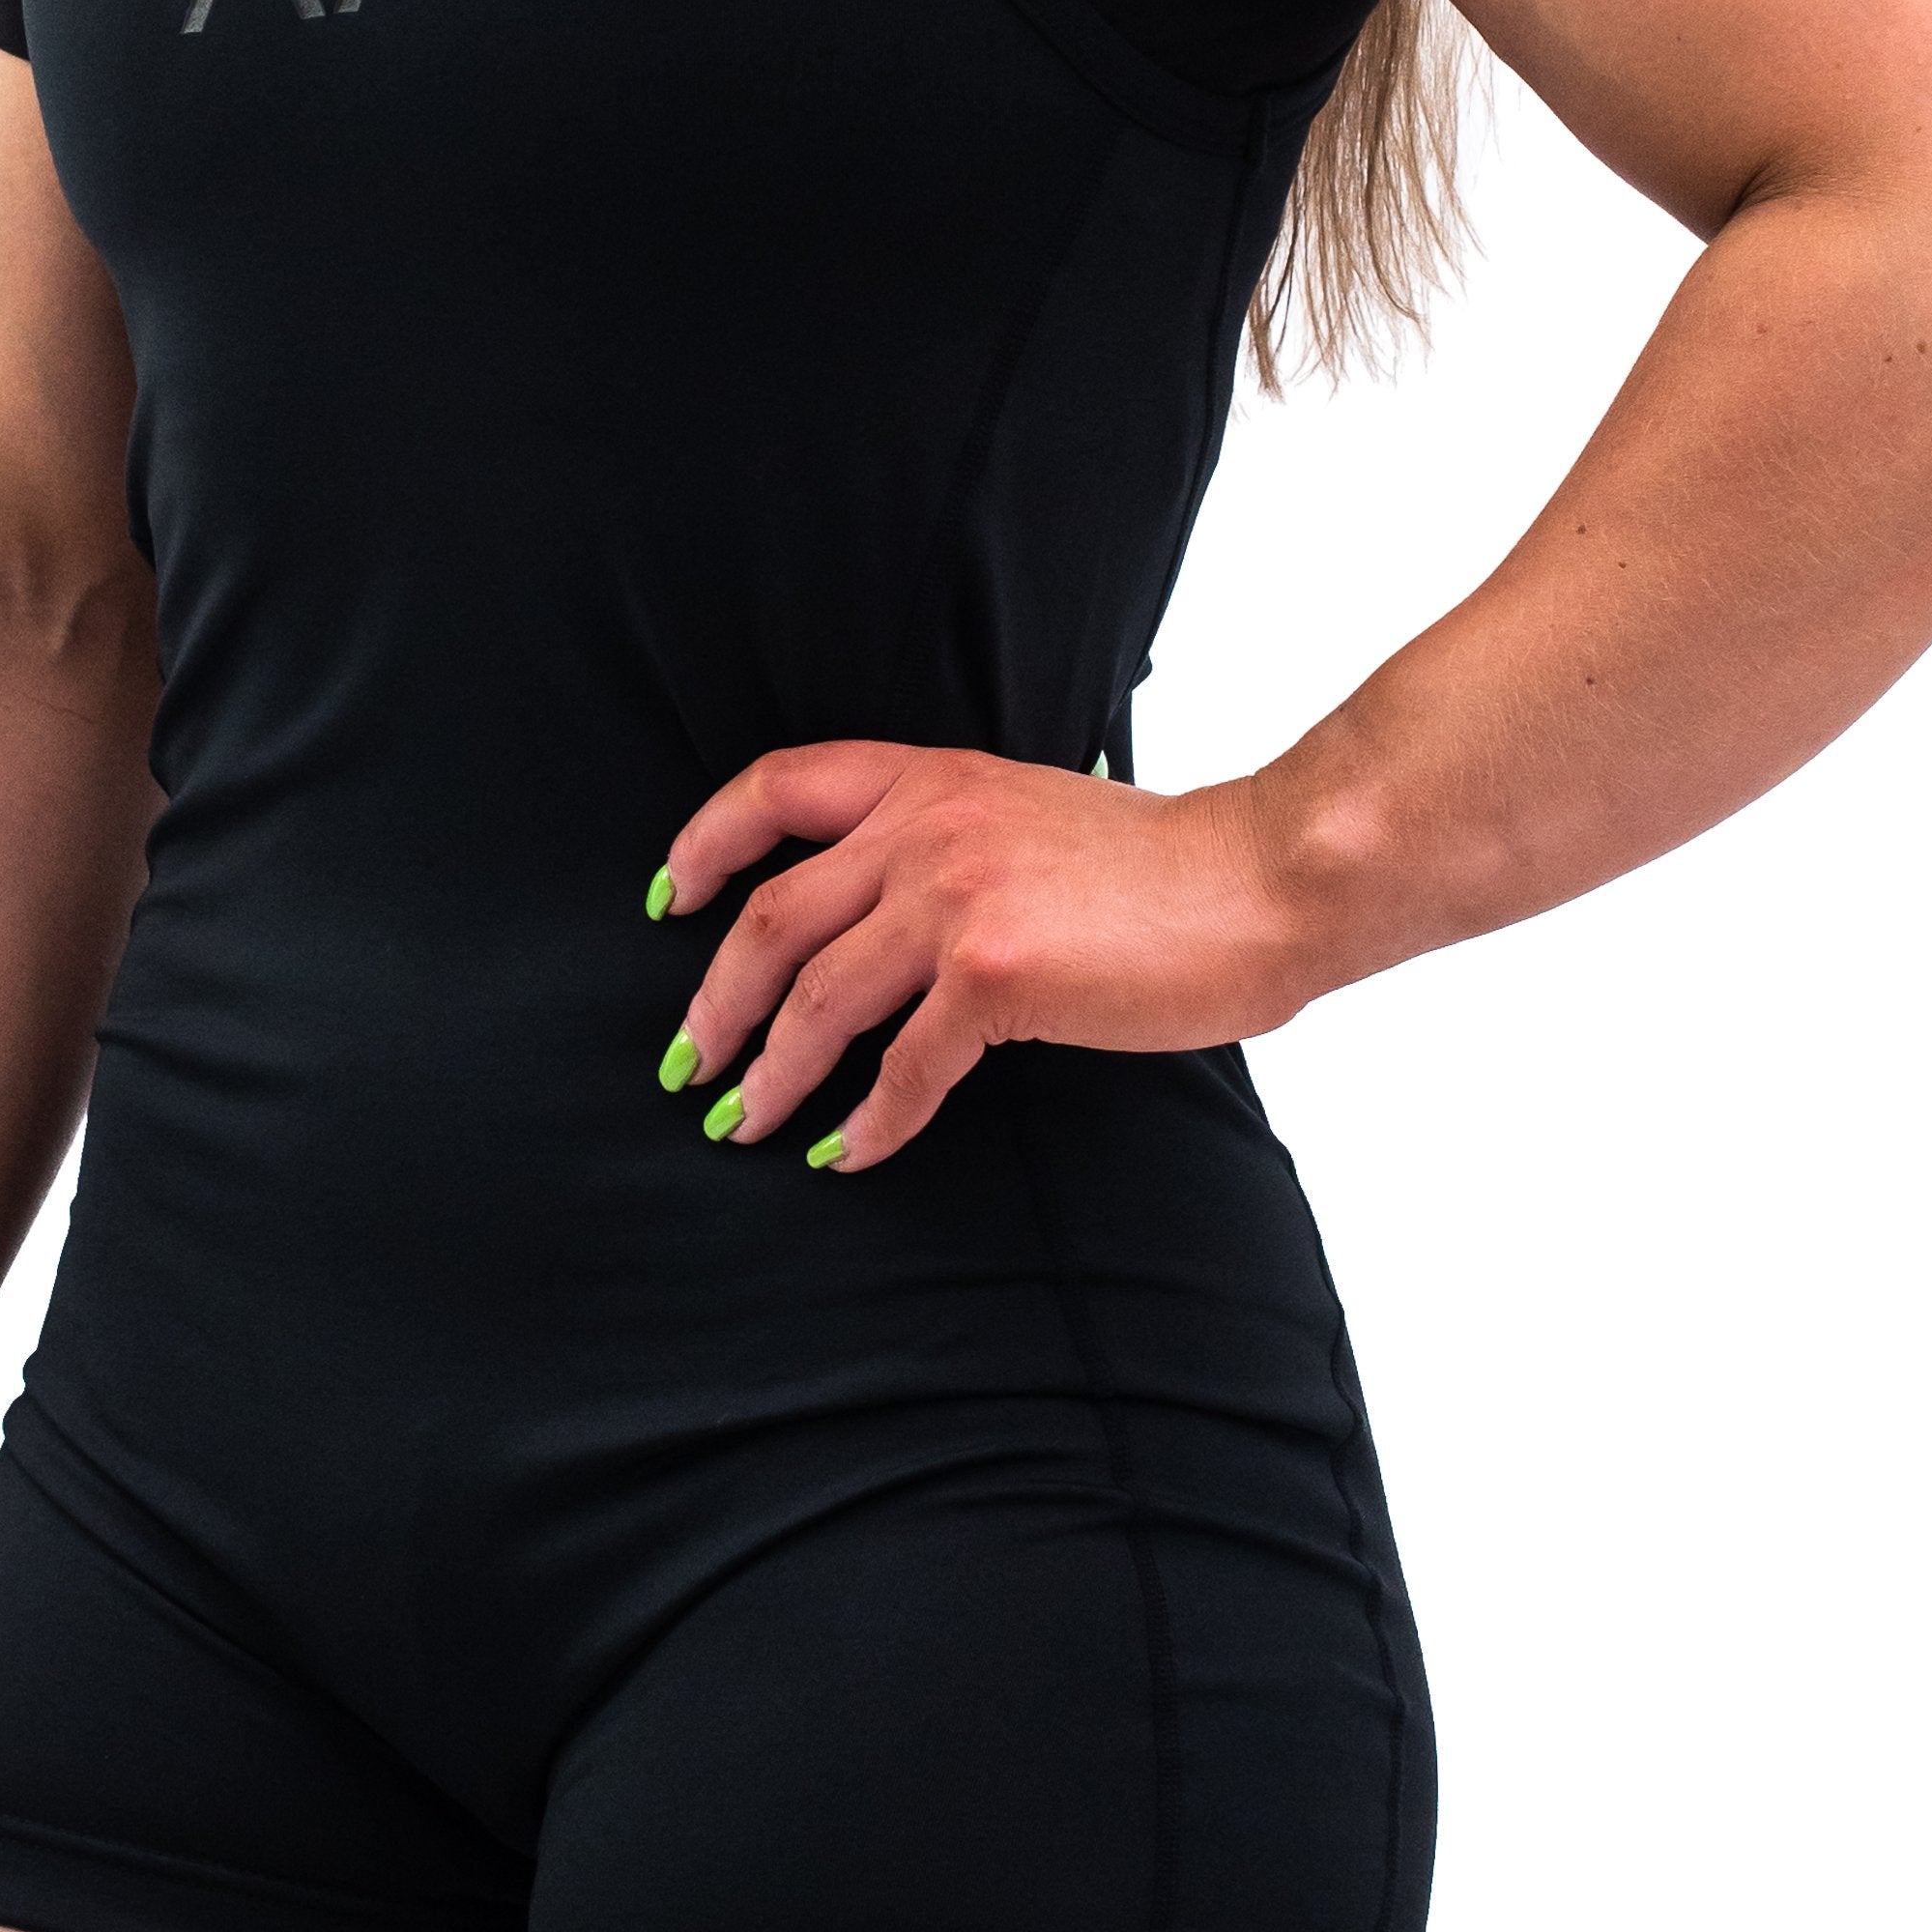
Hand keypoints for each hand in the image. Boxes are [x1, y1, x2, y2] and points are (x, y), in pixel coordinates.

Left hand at [650, 742, 1322, 1169]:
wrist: (1260, 879)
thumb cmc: (1166, 865)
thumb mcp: (1031, 812)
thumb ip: (952, 840)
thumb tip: (893, 909)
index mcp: (930, 780)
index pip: (778, 789)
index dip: (708, 845)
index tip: (671, 900)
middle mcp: (925, 829)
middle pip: (773, 918)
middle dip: (717, 1001)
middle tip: (690, 1060)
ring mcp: (954, 900)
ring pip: (818, 998)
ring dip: (771, 1071)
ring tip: (745, 1121)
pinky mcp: (994, 977)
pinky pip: (903, 1066)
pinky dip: (868, 1120)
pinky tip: (852, 1152)